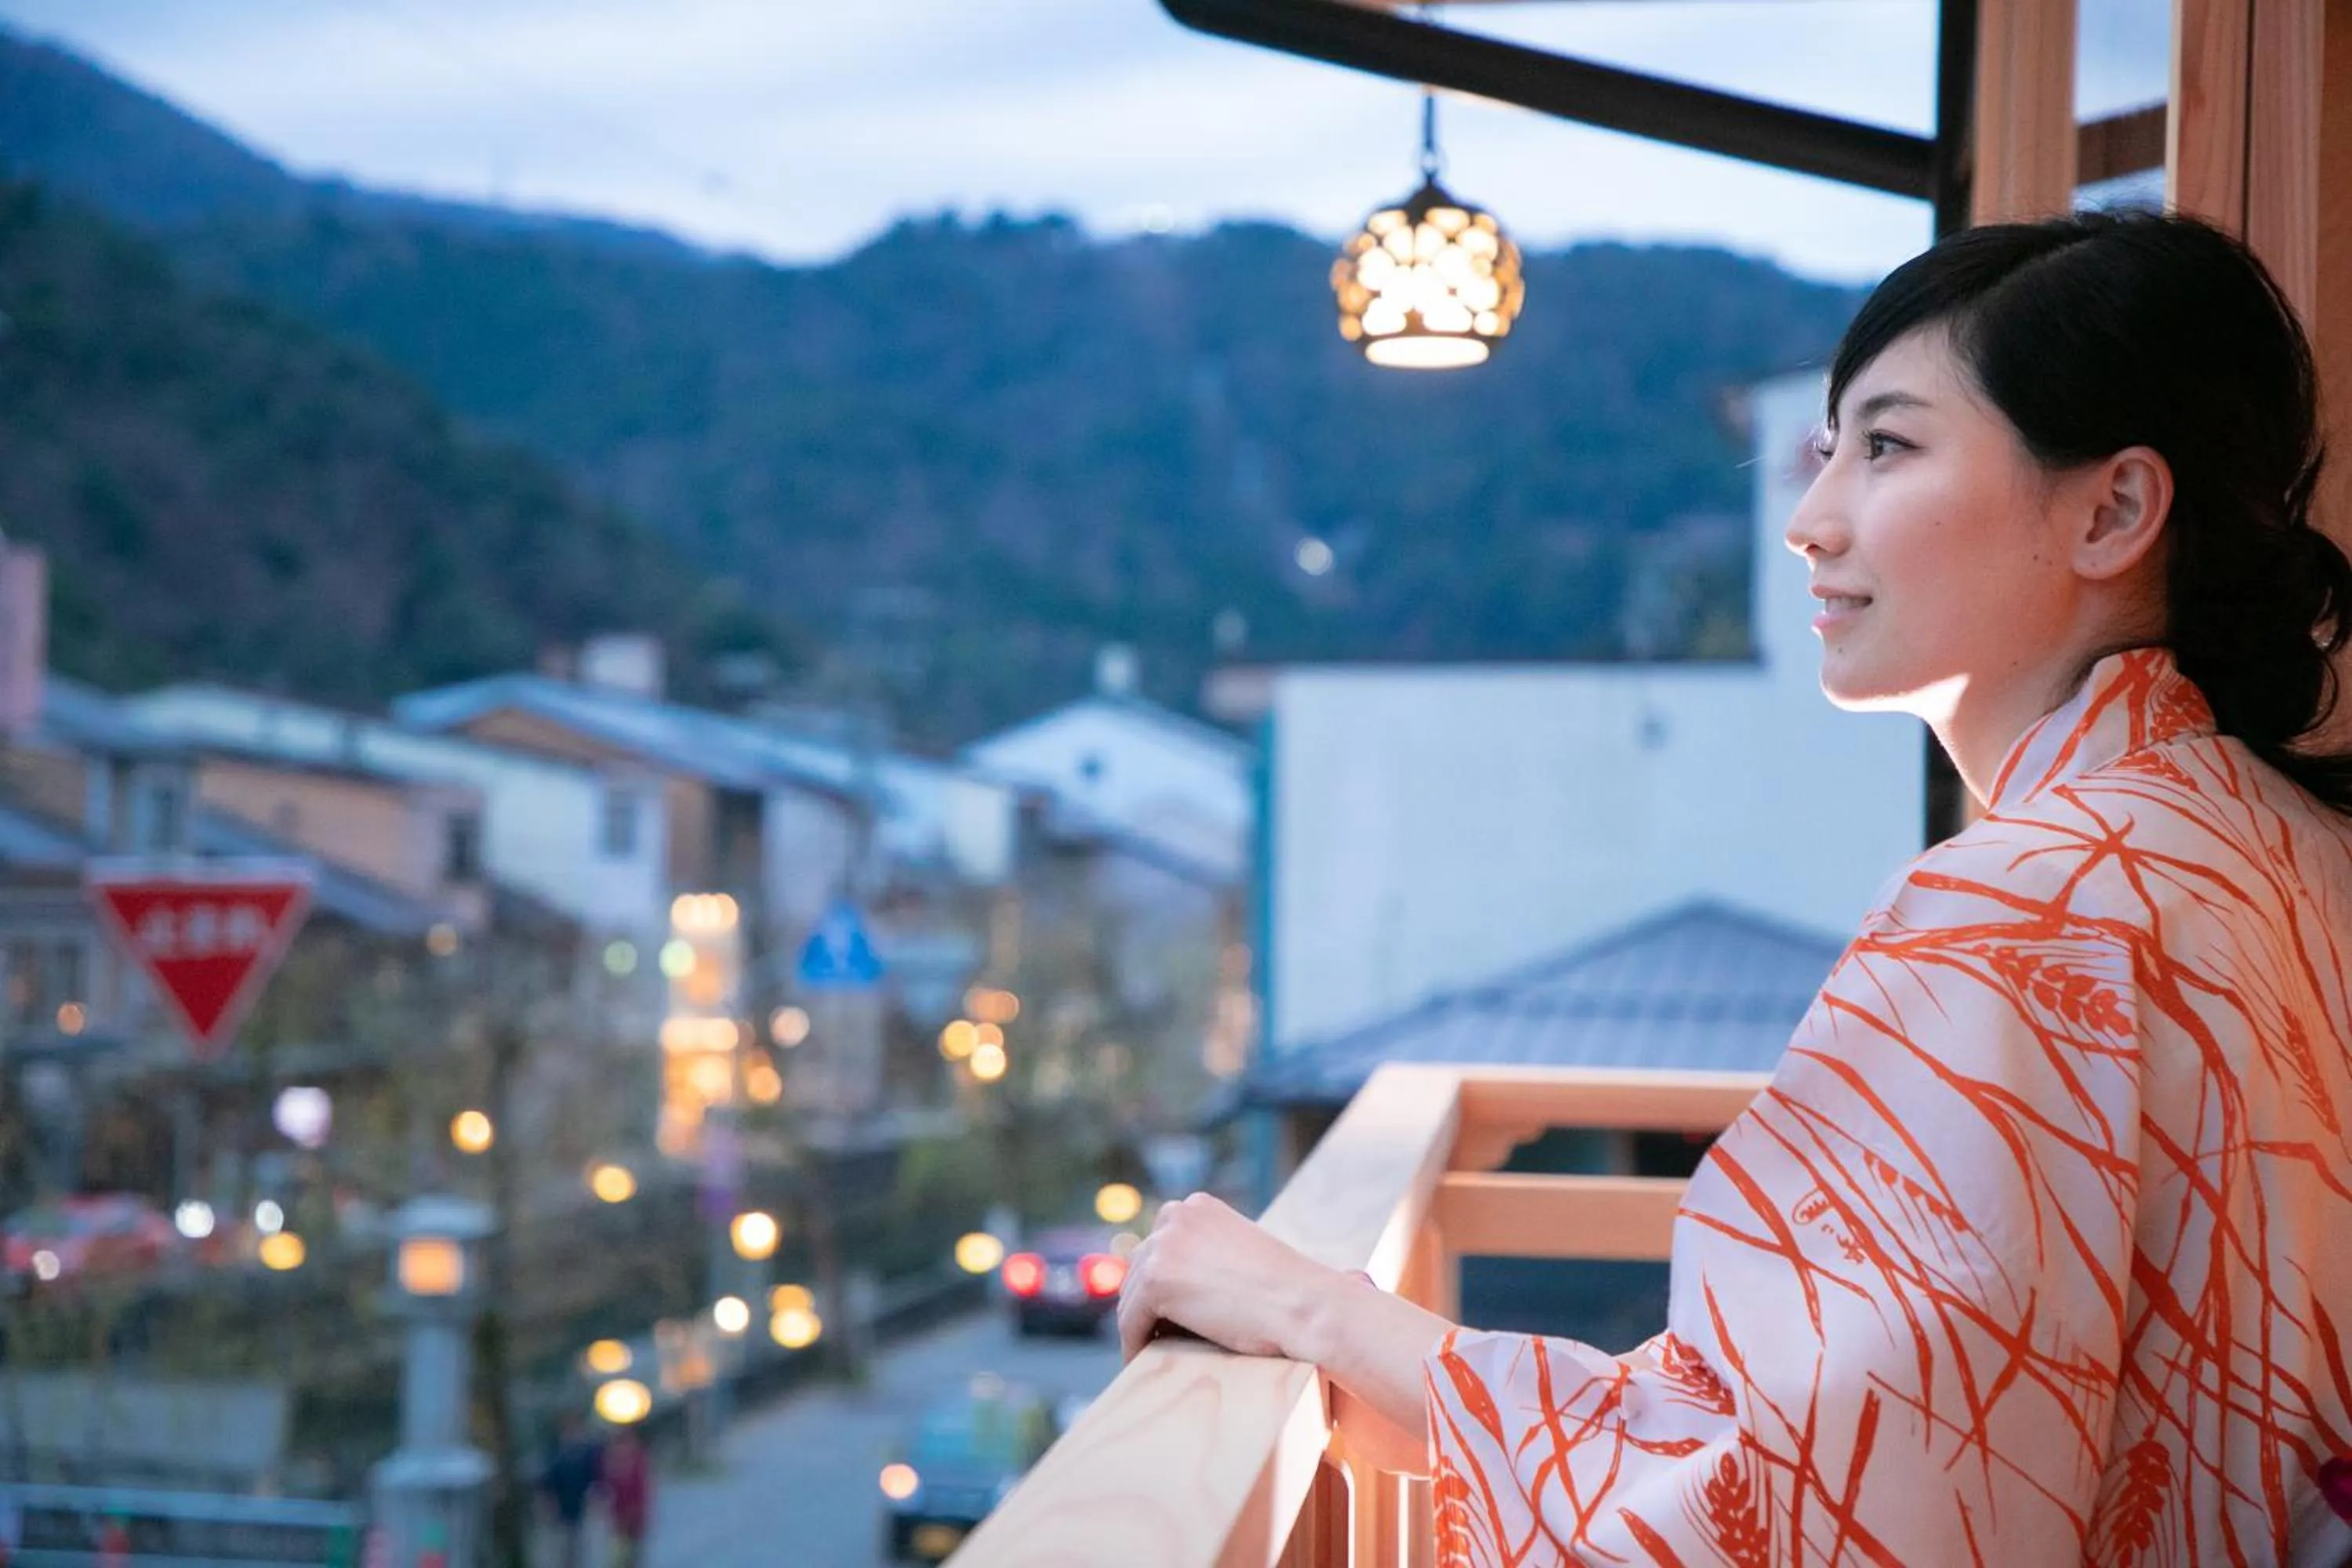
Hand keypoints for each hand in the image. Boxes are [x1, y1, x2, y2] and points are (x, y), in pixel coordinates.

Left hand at [1115, 1192, 1338, 1363]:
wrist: (1305, 1306)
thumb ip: (1209, 1258)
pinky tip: (1143, 1361)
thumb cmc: (1286, 1291)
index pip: (1162, 1244)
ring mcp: (1163, 1246)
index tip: (1167, 1311)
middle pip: (1140, 1266)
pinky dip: (1134, 1343)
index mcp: (1197, 1206)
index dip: (1163, 1281)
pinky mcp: (1155, 1281)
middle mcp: (1176, 1216)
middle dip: (1147, 1302)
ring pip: (1132, 1295)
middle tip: (1156, 1336)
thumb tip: (1181, 1287)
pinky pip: (1130, 1320)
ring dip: (1141, 1324)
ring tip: (1152, 1350)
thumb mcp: (1241, 1255)